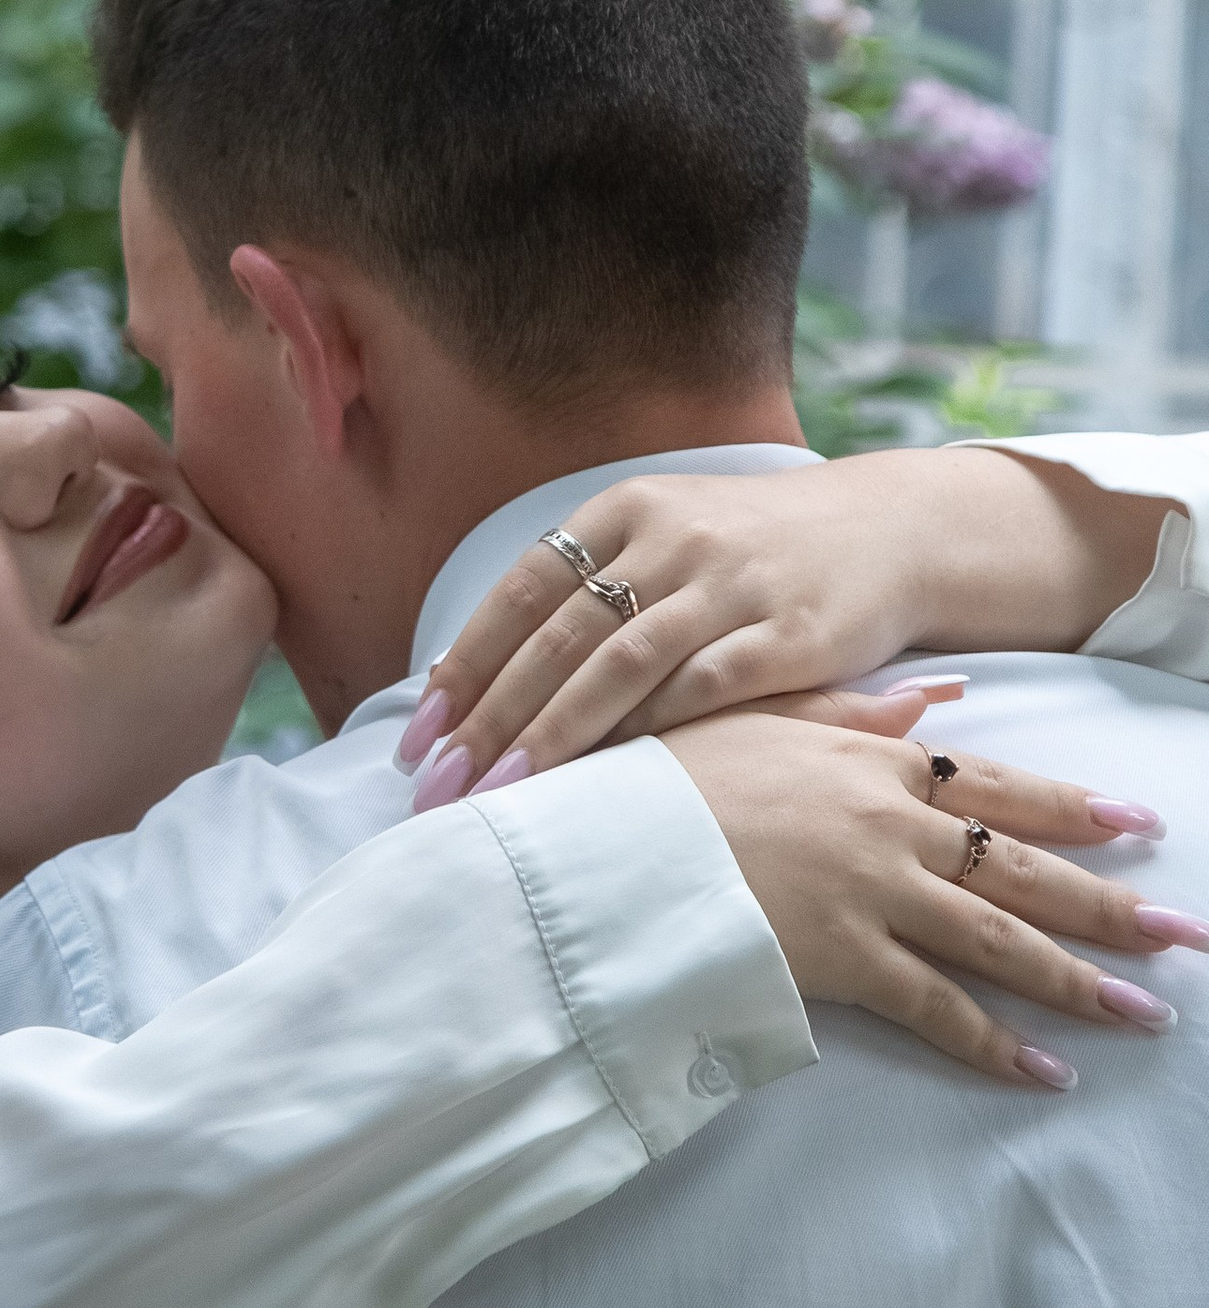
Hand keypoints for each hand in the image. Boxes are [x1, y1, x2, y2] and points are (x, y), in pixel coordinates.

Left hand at [402, 447, 1179, 801]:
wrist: (891, 530)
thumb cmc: (755, 553)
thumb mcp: (664, 543)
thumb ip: (585, 598)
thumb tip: (477, 680)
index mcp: (625, 511)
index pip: (521, 594)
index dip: (464, 666)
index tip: (417, 736)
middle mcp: (669, 539)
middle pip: (555, 637)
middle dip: (489, 717)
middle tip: (438, 786)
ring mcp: (728, 584)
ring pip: (616, 665)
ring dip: (549, 736)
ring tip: (500, 796)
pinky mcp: (785, 633)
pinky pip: (698, 690)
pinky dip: (642, 735)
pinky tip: (601, 781)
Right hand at [655, 711, 1203, 1086]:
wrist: (603, 836)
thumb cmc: (659, 774)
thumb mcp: (754, 719)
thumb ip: (848, 710)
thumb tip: (931, 700)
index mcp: (871, 760)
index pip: (997, 786)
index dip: (1073, 808)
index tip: (1138, 821)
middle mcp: (892, 824)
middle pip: (1024, 869)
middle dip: (1113, 904)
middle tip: (1185, 935)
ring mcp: (876, 893)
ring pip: (1002, 941)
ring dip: (1081, 981)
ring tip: (1148, 1012)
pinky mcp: (847, 960)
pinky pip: (939, 1009)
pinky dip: (995, 1044)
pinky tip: (1048, 1071)